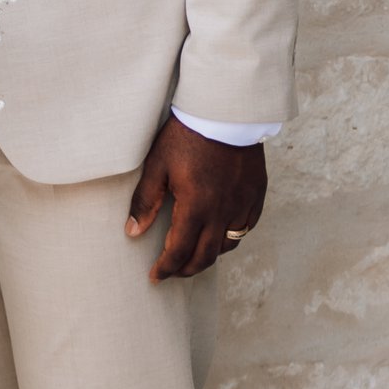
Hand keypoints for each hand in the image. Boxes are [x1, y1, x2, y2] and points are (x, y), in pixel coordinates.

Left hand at [125, 117, 264, 283]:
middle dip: (186, 270)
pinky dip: (231, 237)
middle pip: (206, 256)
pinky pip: (245, 227)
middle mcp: (222, 211)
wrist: (225, 111)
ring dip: (209, 255)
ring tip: (193, 255)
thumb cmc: (187, 135)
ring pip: (228, 245)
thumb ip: (146, 201)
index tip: (155, 276)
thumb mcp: (158, 165)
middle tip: (172, 272)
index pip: (180, 251)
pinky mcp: (256, 194)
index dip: (166, 268)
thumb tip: (133, 232)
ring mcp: (242, 204)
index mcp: (196, 206)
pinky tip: (219, 234)